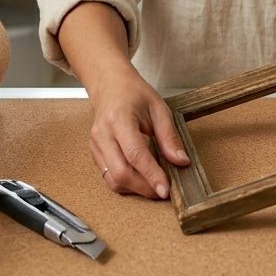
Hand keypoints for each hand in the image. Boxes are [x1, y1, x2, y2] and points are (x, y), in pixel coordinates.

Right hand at [87, 63, 190, 198]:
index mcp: (119, 119)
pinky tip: (140, 178)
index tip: (165, 189)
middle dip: (143, 187)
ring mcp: (96, 145)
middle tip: (163, 190)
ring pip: (112, 179)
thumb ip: (169, 136)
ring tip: (154, 185)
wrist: (110, 85)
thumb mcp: (159, 108)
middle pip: (120, 173)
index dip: (151, 175)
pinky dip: (126, 183)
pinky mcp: (94, 153)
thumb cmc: (134, 93)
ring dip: (135, 188)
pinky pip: (108, 176)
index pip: (135, 154)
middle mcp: (103, 134)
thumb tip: (181, 161)